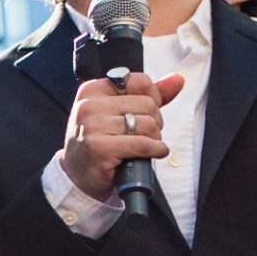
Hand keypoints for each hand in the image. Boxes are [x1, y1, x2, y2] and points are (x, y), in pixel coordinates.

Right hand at [60, 69, 185, 202]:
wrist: (79, 176)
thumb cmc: (101, 143)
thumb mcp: (119, 113)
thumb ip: (149, 95)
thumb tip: (177, 79)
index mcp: (93, 90)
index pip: (140, 82)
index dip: (151, 101)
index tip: (140, 117)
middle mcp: (89, 105)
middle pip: (148, 105)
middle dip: (153, 123)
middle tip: (139, 136)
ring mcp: (92, 126)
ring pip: (148, 125)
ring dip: (153, 140)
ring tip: (139, 148)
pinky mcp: (98, 148)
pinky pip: (143, 144)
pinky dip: (154, 151)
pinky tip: (147, 156)